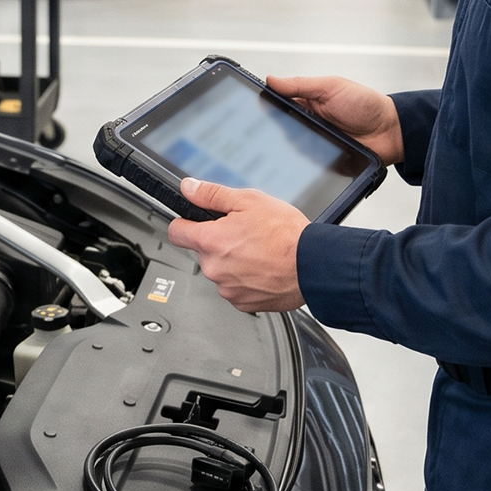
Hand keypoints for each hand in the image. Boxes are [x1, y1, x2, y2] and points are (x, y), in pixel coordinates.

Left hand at [166, 178, 309, 313]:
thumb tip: (189, 188)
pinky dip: (245, 279)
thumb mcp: (249, 201)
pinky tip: (263, 268)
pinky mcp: (242, 303)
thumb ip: (212, 194)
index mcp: (211, 241)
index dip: (185, 223)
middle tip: (244, 234)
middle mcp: (214, 268)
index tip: (192, 222)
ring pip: (220, 270)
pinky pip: (235, 288)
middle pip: (203, 251)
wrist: (313, 266)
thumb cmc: (287, 235)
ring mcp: (227, 288)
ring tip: (259, 252)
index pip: (176, 232)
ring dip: (233, 262)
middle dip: (218, 242)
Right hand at [268, 75, 403, 165]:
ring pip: (290, 148)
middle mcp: (308, 122)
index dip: (265, 106)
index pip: (278, 104)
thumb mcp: (331, 87)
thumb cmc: (366, 105)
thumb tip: (271, 80)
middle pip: (281, 129)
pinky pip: (305, 164)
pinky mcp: (322, 161)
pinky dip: (302, 163)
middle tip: (270, 131)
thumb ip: (301, 84)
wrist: (390, 132)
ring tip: (291, 145)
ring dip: (289, 148)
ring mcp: (314, 142)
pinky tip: (300, 162)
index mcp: (307, 102)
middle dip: (274, 131)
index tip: (252, 109)